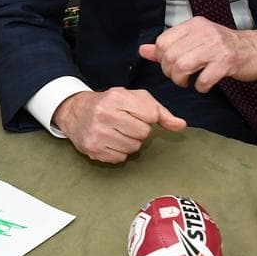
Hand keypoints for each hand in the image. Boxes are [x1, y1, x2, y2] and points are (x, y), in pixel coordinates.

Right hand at [52, 88, 185, 162]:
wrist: (75, 111)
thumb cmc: (110, 103)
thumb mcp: (134, 99)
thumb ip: (160, 111)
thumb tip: (181, 126)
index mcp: (117, 97)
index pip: (151, 115)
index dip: (148, 117)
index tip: (138, 114)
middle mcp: (105, 114)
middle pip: (143, 133)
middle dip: (139, 131)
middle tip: (127, 124)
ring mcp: (97, 133)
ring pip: (133, 148)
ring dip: (130, 142)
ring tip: (118, 132)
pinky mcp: (93, 149)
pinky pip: (120, 158)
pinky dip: (119, 152)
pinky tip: (110, 140)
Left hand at [138, 17, 256, 91]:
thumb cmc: (224, 47)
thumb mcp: (196, 41)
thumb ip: (169, 46)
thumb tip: (143, 50)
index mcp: (194, 24)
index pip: (162, 41)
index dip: (161, 59)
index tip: (171, 66)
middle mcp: (204, 31)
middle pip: (170, 56)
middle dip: (170, 73)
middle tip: (180, 77)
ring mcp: (216, 46)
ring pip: (182, 66)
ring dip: (182, 80)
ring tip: (189, 82)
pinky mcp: (227, 61)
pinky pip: (203, 79)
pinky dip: (201, 87)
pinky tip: (205, 85)